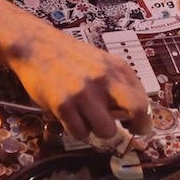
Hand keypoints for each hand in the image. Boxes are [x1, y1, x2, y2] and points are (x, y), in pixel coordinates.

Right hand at [8, 26, 152, 141]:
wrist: (36, 46)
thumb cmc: (70, 57)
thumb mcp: (101, 62)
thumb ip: (118, 83)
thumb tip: (134, 112)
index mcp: (117, 68)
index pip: (143, 100)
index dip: (143, 119)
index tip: (139, 126)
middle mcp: (104, 79)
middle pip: (137, 111)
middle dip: (135, 128)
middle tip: (127, 132)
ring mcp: (84, 93)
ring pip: (107, 131)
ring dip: (99, 132)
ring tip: (89, 121)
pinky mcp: (64, 105)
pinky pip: (80, 133)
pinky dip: (78, 131)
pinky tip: (72, 119)